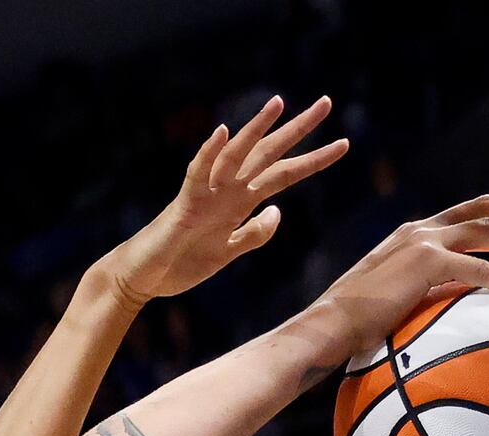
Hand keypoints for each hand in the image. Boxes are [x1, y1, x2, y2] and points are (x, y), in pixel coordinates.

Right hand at [107, 95, 348, 303]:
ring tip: (279, 104)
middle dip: (299, 130)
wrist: (145, 279)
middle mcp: (227, 190)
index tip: (343, 143)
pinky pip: (198, 174)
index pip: (285, 174)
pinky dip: (209, 154)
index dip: (313, 160)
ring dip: (257, 130)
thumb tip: (278, 212)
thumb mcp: (229, 252)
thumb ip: (254, 233)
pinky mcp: (185, 204)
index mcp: (240, 202)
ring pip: (237, 155)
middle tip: (327, 103)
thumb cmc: (181, 263)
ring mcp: (207, 194)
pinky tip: (224, 133)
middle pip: (269, 154)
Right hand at [303, 195, 488, 368]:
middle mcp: (421, 230)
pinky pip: (483, 271)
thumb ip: (421, 302)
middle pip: (488, 209)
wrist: (326, 328)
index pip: (469, 218)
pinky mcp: (427, 262)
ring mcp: (424, 241)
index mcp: (414, 237)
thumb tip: (443, 324)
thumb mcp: (392, 307)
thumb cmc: (350, 330)